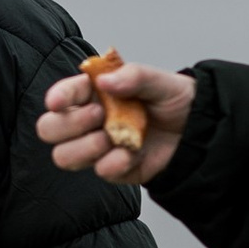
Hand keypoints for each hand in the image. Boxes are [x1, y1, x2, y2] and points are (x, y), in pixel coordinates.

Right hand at [35, 60, 195, 187]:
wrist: (199, 131)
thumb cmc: (176, 101)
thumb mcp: (160, 81)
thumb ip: (134, 76)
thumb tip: (106, 81)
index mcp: (95, 92)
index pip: (63, 95)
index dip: (56, 97)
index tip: (58, 102)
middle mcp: (90, 119)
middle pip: (49, 129)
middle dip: (68, 124)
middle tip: (99, 116)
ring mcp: (98, 146)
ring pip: (63, 156)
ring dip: (85, 148)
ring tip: (111, 138)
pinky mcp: (113, 168)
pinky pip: (100, 171)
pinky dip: (115, 163)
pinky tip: (134, 153)